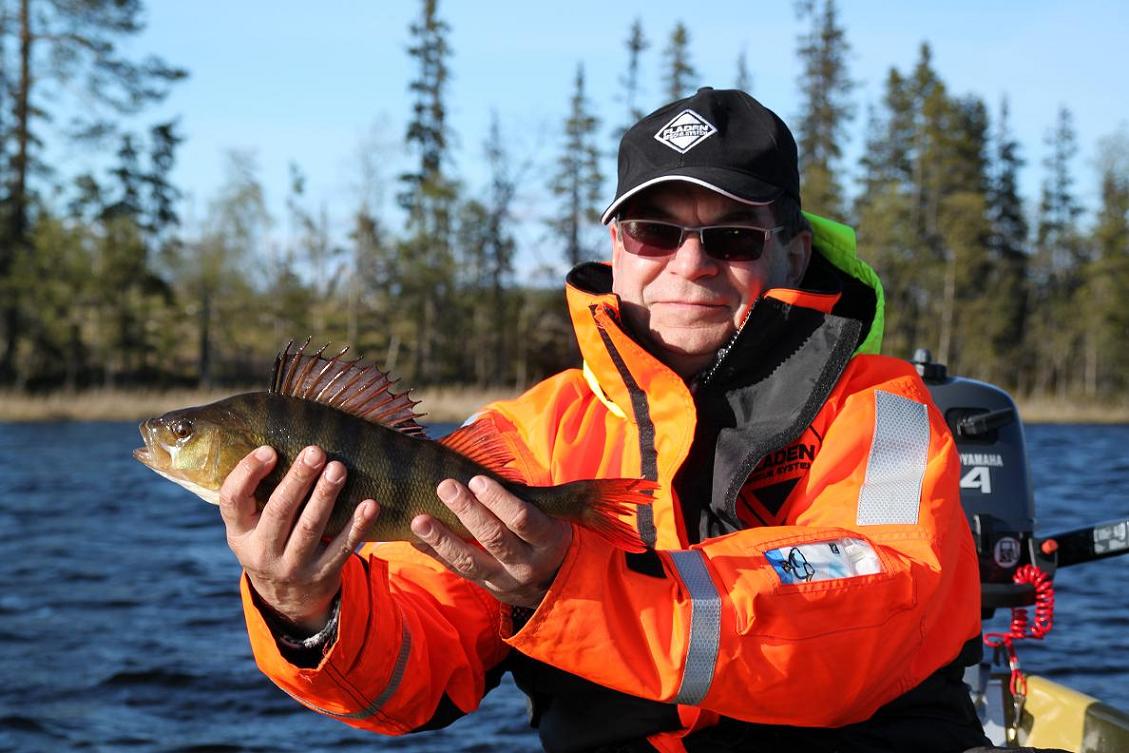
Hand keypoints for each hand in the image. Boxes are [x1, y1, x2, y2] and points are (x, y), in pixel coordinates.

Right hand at [218, 445, 378, 632]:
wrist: (286, 599)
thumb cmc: (270, 541)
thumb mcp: (251, 525)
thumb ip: (258, 493)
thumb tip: (281, 439)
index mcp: (239, 532)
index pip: (232, 501)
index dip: (248, 473)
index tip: (270, 449)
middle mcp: (261, 552)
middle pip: (278, 512)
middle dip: (298, 480)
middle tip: (315, 451)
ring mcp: (292, 566)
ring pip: (310, 528)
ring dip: (326, 497)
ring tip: (338, 468)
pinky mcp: (322, 574)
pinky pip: (342, 548)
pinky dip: (357, 526)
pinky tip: (369, 504)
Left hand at [411, 476, 572, 608]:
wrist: (555, 579)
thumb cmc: (548, 533)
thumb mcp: (552, 516)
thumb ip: (527, 498)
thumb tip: (485, 466)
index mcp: (547, 539)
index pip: (522, 519)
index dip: (498, 500)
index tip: (477, 479)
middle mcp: (527, 563)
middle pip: (494, 538)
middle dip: (467, 511)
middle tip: (445, 486)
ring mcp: (504, 579)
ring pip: (470, 561)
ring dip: (442, 538)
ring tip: (419, 520)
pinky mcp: (486, 587)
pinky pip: (457, 570)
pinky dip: (436, 553)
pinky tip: (416, 539)